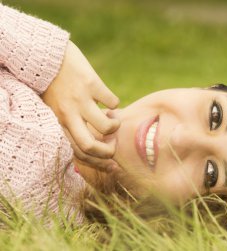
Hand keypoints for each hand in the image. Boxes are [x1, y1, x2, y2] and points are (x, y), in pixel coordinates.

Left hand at [42, 40, 119, 171]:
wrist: (47, 54)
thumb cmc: (50, 84)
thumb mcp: (53, 109)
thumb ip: (67, 126)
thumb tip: (90, 142)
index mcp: (57, 123)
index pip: (77, 153)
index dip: (98, 164)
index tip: (112, 164)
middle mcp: (67, 114)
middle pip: (89, 146)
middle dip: (107, 153)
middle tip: (114, 148)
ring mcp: (80, 99)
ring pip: (105, 127)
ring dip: (115, 126)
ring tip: (112, 119)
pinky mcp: (92, 84)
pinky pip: (112, 102)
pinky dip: (114, 104)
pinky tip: (108, 101)